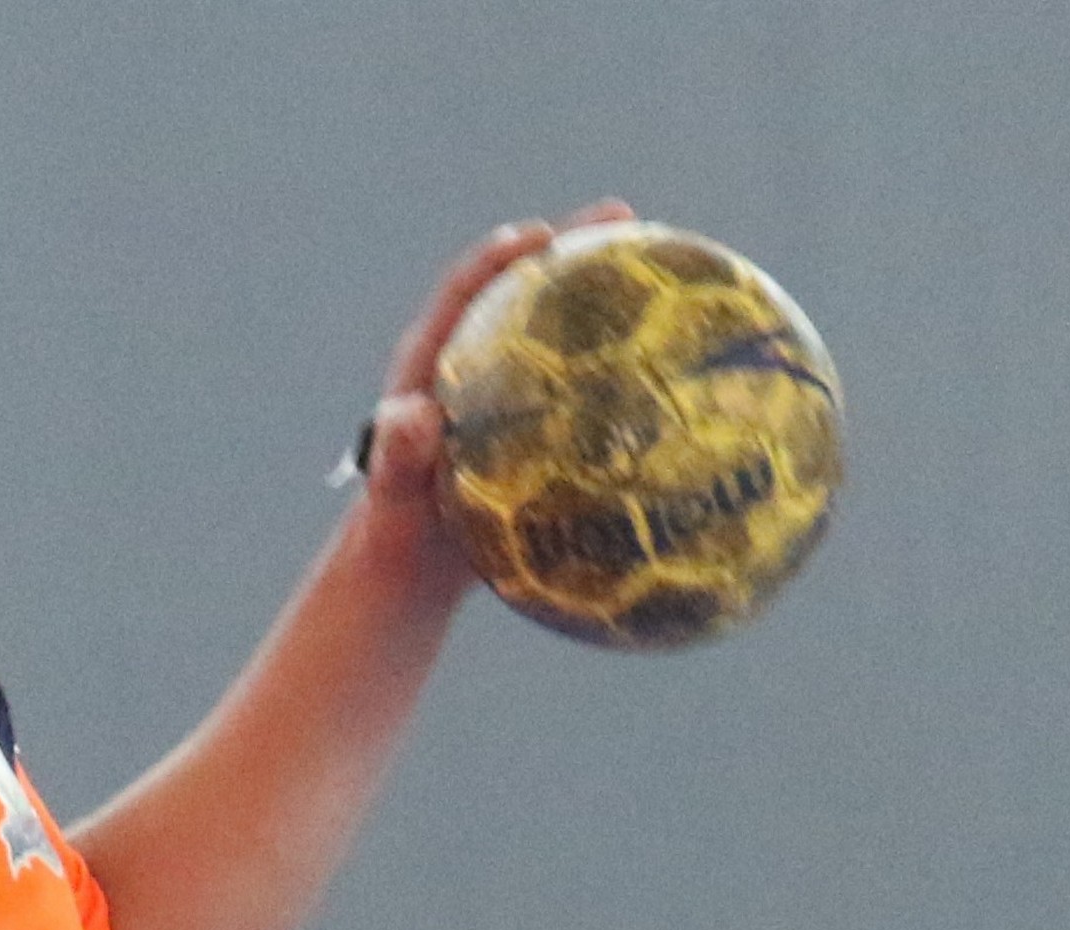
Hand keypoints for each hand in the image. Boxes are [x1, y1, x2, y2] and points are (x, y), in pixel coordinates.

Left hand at [346, 201, 640, 540]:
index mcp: (431, 368)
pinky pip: (579, 386)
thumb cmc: (394, 536)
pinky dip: (618, 371)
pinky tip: (676, 371)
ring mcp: (504, 395)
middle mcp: (470, 367)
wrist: (408, 570)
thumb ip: (398, 459)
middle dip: (569, 251)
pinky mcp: (531, 426)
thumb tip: (414, 417)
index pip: (464, 292)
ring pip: (557, 336)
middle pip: (521, 292)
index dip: (500, 257)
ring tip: (669, 273)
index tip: (542, 234)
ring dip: (603, 302)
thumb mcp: (393, 501)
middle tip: (624, 218)